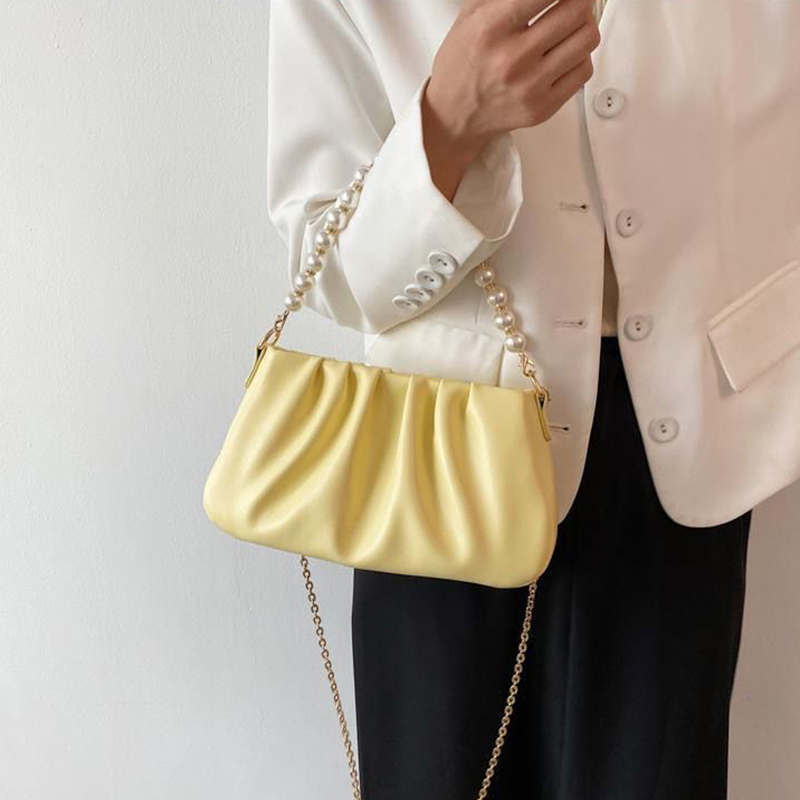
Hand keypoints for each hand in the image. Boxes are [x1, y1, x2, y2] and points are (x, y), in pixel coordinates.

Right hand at [422, 0, 600, 199]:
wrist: (454, 117)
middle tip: (570, 2)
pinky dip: (579, 56)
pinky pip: (584, 70)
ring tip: (569, 26)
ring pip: (587, 38)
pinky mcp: (543, 107)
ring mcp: (530, 86)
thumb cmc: (462, 66)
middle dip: (578, 0)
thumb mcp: (470, 16)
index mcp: (491, 29)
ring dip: (583, 25)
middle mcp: (512, 59)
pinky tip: (564, 54)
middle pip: (577, 10)